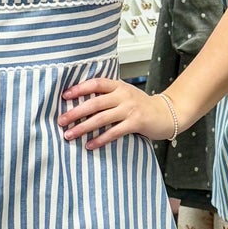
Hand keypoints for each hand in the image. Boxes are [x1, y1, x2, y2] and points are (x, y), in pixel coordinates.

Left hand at [58, 78, 176, 148]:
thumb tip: (82, 101)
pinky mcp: (136, 123)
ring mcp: (130, 109)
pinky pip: (114, 132)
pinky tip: (90, 145)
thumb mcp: (125, 94)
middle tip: (61, 120)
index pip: (96, 83)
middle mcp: (123, 95)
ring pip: (101, 118)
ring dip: (83, 127)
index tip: (64, 97)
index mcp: (118, 86)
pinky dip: (100, 139)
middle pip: (95, 103)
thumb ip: (108, 95)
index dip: (79, 89)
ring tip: (69, 135)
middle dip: (75, 112)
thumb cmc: (142, 105)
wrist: (166, 113)